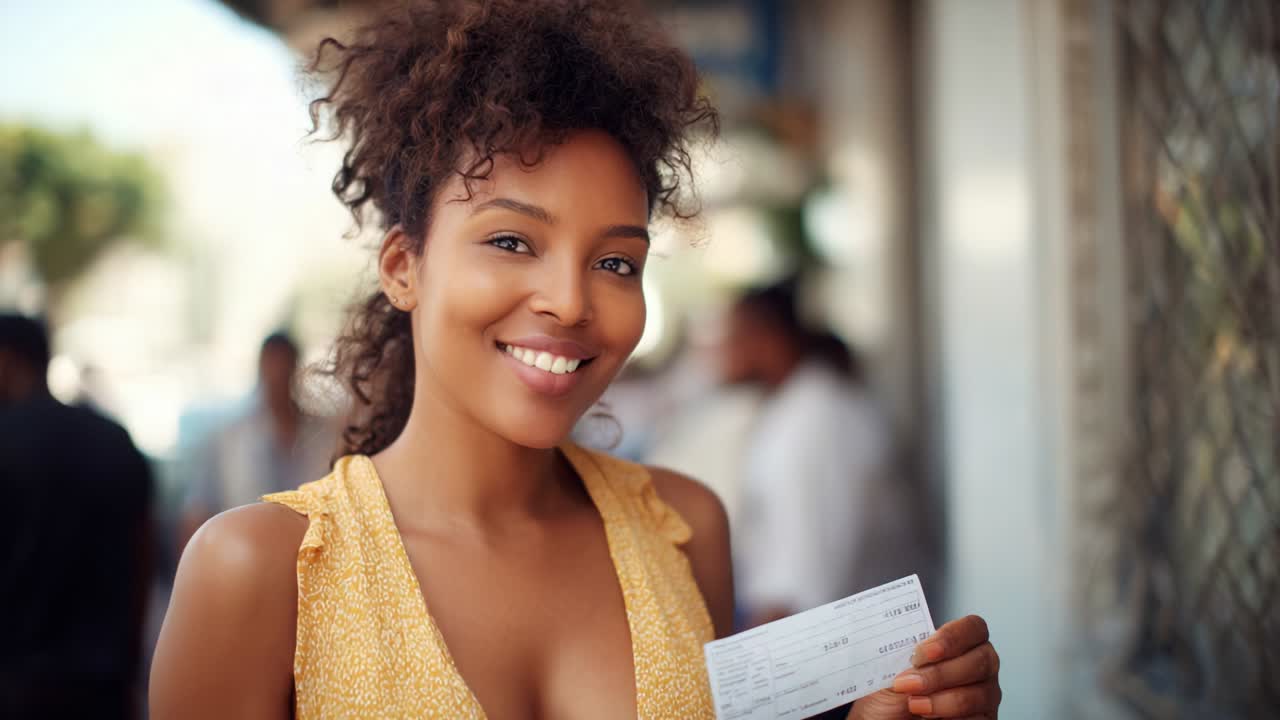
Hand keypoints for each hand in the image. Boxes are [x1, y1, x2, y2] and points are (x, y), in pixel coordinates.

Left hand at [846, 615, 1000, 718]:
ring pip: (980, 693)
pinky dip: (951, 718)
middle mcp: (977, 667)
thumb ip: (904, 653)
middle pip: (981, 660)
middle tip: (911, 683)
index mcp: (958, 644)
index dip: (951, 637)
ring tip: (913, 704)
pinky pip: (978, 718)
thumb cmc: (889, 693)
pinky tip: (930, 717)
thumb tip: (907, 645)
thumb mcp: (888, 667)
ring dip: (942, 700)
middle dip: (941, 673)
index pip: (973, 627)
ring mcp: (984, 695)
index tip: (922, 652)